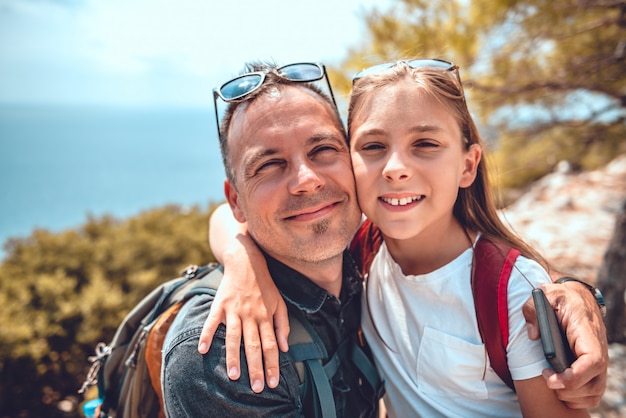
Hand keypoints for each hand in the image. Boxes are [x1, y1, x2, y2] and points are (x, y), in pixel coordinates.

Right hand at [198, 235, 289, 392]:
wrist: (246, 262)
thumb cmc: (265, 286)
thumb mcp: (280, 303)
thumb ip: (283, 325)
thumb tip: (285, 348)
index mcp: (266, 316)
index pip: (271, 345)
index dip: (272, 364)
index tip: (273, 382)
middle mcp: (251, 315)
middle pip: (254, 345)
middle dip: (256, 367)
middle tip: (256, 387)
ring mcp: (234, 310)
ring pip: (234, 337)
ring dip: (233, 357)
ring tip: (234, 375)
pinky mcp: (219, 305)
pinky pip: (212, 322)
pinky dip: (206, 335)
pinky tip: (202, 350)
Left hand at [523, 281, 607, 407]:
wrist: (577, 298)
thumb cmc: (560, 298)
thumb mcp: (545, 294)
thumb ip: (533, 310)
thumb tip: (533, 334)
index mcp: (587, 332)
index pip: (593, 360)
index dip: (574, 376)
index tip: (550, 378)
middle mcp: (597, 349)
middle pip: (594, 383)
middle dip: (568, 389)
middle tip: (546, 377)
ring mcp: (598, 360)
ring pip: (594, 392)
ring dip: (572, 396)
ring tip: (552, 382)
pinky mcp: (594, 368)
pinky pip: (593, 393)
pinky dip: (577, 398)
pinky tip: (560, 387)